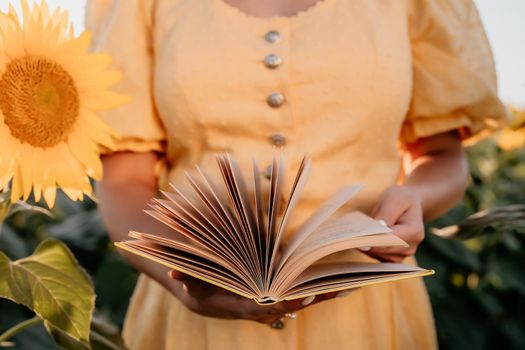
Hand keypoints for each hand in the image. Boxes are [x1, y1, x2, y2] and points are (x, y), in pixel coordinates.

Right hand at [168, 270, 351, 324]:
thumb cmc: (198, 288)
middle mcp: (260, 309)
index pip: (268, 306)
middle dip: (314, 296)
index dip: (287, 300)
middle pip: (291, 305)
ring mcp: (268, 306)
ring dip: (320, 294)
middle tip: (338, 287)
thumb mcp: (190, 283)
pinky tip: (334, 284)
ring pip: (298, 303)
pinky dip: (316, 291)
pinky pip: (298, 297)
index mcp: (243, 306)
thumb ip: (186, 277)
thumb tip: (174, 272)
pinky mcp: (274, 299)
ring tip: (346, 284)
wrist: (203, 296)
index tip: (304, 293)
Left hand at [365, 185, 424, 262]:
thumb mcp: (395, 199)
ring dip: (367, 246)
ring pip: (379, 255)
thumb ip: (387, 214)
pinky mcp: (394, 256)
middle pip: (384, 249)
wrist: (407, 203)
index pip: (392, 239)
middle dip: (368, 242)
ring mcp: (403, 253)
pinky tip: (363, 239)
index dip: (375, 238)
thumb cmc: (401, 199)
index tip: (358, 235)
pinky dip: (369, 249)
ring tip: (359, 233)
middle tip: (352, 235)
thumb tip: (377, 229)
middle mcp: (411, 246)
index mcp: (415, 231)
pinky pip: (378, 257)